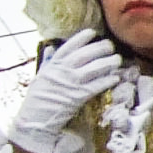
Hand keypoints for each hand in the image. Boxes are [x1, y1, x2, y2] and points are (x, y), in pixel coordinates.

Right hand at [6, 30, 122, 152]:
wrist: (35, 120)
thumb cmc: (36, 99)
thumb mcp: (40, 76)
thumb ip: (47, 61)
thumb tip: (51, 48)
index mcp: (53, 65)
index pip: (69, 46)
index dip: (82, 38)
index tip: (92, 32)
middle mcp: (62, 71)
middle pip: (85, 55)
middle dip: (100, 48)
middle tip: (110, 46)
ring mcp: (71, 83)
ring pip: (93, 69)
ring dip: (107, 63)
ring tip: (117, 59)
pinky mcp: (78, 97)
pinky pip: (96, 86)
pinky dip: (106, 81)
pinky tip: (115, 78)